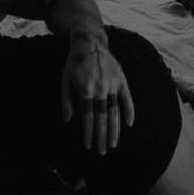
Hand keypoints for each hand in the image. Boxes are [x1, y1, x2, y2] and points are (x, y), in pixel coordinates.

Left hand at [60, 34, 134, 154]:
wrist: (89, 42)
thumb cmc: (74, 63)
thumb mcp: (64, 80)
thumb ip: (66, 101)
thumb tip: (68, 120)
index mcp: (86, 89)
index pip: (88, 117)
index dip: (88, 133)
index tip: (88, 145)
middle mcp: (101, 88)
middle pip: (102, 118)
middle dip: (102, 137)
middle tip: (102, 152)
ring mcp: (113, 84)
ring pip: (115, 111)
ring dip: (114, 129)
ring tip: (113, 144)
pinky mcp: (121, 80)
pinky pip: (127, 98)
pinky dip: (129, 111)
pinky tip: (129, 125)